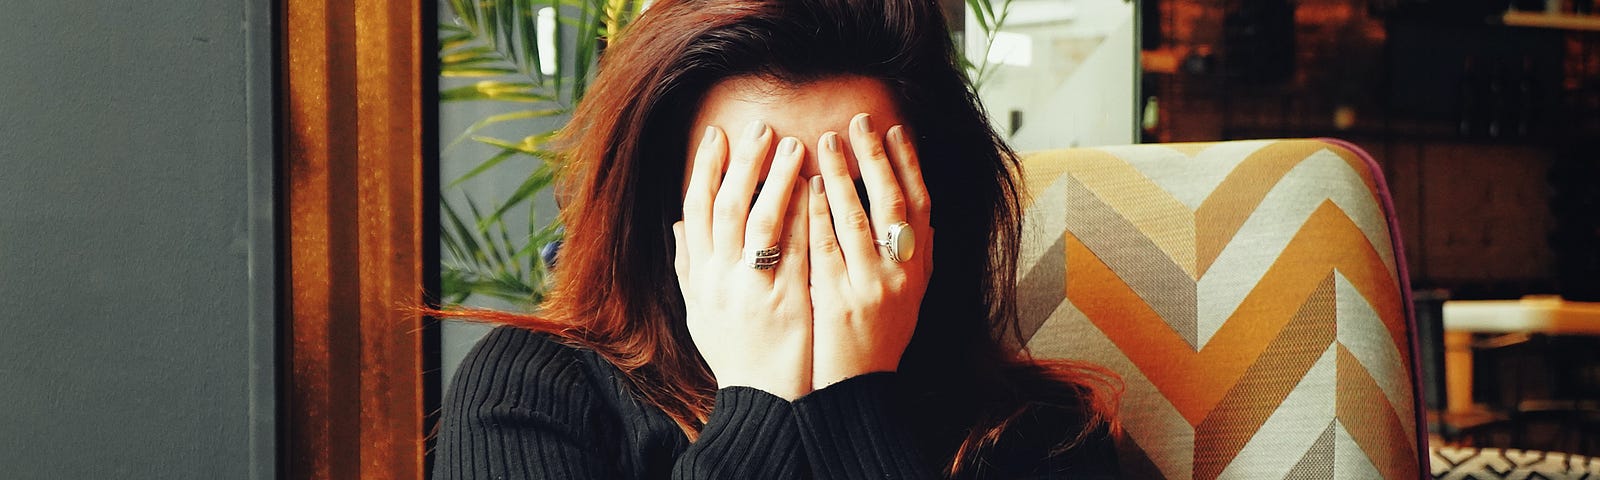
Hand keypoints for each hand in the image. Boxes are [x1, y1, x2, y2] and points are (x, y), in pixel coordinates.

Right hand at [675, 121, 813, 399]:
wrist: (764, 403)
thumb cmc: (736, 356)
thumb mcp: (700, 312)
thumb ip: (688, 267)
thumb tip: (678, 226)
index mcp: (700, 278)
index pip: (696, 210)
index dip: (706, 170)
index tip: (717, 136)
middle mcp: (720, 280)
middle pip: (727, 206)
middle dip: (742, 162)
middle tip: (759, 127)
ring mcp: (753, 289)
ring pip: (761, 220)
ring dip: (776, 178)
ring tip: (794, 144)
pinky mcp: (786, 301)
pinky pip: (794, 248)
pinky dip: (802, 214)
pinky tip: (816, 188)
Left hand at [807, 113, 933, 389]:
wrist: (857, 392)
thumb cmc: (875, 341)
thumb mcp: (902, 296)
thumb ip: (903, 256)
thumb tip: (907, 211)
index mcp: (919, 269)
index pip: (921, 205)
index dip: (910, 164)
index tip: (895, 129)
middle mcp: (903, 274)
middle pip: (894, 203)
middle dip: (876, 157)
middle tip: (859, 121)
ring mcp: (872, 287)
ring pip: (859, 219)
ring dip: (843, 175)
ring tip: (825, 141)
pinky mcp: (840, 300)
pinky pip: (827, 247)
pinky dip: (818, 213)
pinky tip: (807, 187)